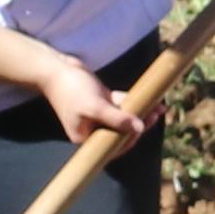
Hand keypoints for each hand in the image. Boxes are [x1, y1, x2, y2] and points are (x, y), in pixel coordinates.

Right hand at [34, 51, 148, 142]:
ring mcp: (99, 115)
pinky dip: (133, 101)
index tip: (144, 125)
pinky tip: (149, 97)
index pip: (115, 144)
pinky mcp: (102, 101)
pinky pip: (121, 105)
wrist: (55, 68)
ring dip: (141, 112)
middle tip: (157, 114)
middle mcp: (94, 130)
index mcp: (87, 138)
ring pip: (124, 117)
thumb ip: (117, 119)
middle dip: (140, 125)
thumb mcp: (94, 107)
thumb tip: (139, 128)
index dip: (131, 138)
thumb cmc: (70, 90)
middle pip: (122, 132)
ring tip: (159, 107)